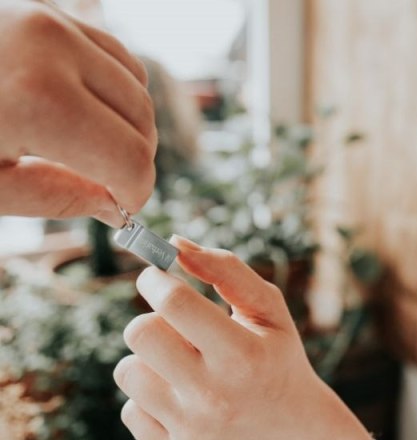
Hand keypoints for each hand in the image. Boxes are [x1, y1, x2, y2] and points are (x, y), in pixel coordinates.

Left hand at [0, 0, 156, 226]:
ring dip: (131, 128)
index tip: (121, 206)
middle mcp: (54, 47)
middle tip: (109, 185)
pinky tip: (93, 114)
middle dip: (136, 164)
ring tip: (98, 150)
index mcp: (37, 99)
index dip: (135, 193)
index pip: (131, 160)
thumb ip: (58, 197)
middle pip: (143, 123)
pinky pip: (117, 57)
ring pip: (138, 88)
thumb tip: (112, 205)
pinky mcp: (51, 10)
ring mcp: (53, 18)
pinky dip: (119, 93)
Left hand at [114, 237, 375, 439]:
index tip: (154, 275)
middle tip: (174, 325)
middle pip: (141, 334)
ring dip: (150, 359)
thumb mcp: (266, 306)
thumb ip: (225, 268)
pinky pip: (131, 409)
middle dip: (152, 319)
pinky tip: (182, 396)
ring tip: (183, 364)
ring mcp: (193, 431)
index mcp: (242, 354)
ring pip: (128, 371)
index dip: (155, 279)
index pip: (175, 302)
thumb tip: (175, 244)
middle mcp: (215, 397)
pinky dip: (150, 395)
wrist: (290, 425)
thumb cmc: (274, 354)